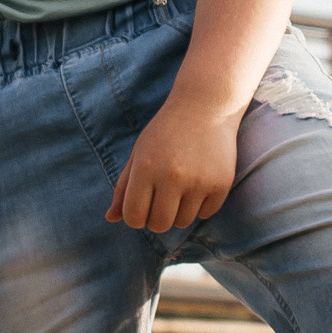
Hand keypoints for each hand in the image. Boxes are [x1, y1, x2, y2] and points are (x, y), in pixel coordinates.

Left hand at [106, 94, 241, 231]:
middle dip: (156, 218)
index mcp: (146, 168)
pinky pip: (206, 213)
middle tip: (161, 200)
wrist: (205, 107)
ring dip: (179, 212)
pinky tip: (200, 181)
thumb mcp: (138, 153)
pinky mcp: (221, 183)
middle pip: (159, 225)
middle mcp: (172, 176)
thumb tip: (110, 219)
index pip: (134, 216)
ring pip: (183, 222)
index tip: (141, 207)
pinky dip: (201, 205)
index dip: (135, 218)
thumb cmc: (165, 132)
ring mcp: (199, 181)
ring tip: (181, 188)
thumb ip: (123, 187)